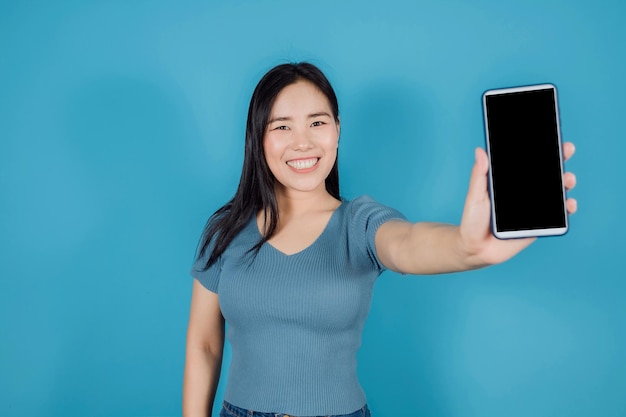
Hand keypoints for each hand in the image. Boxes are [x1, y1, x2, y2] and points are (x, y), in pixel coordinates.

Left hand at [459, 142, 576, 265]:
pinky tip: (569, 204)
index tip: (551, 137)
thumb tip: (480, 151)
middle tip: (566, 150)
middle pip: (546, 174)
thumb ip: (479, 175)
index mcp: (510, 183)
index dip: (541, 150)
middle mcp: (524, 193)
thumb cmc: (472, 220)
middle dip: (559, 160)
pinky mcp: (539, 224)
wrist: (475, 248)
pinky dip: (566, 209)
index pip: (529, 163)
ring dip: (566, 183)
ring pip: (555, 193)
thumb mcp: (475, 196)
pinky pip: (557, 215)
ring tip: (567, 179)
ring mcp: (533, 208)